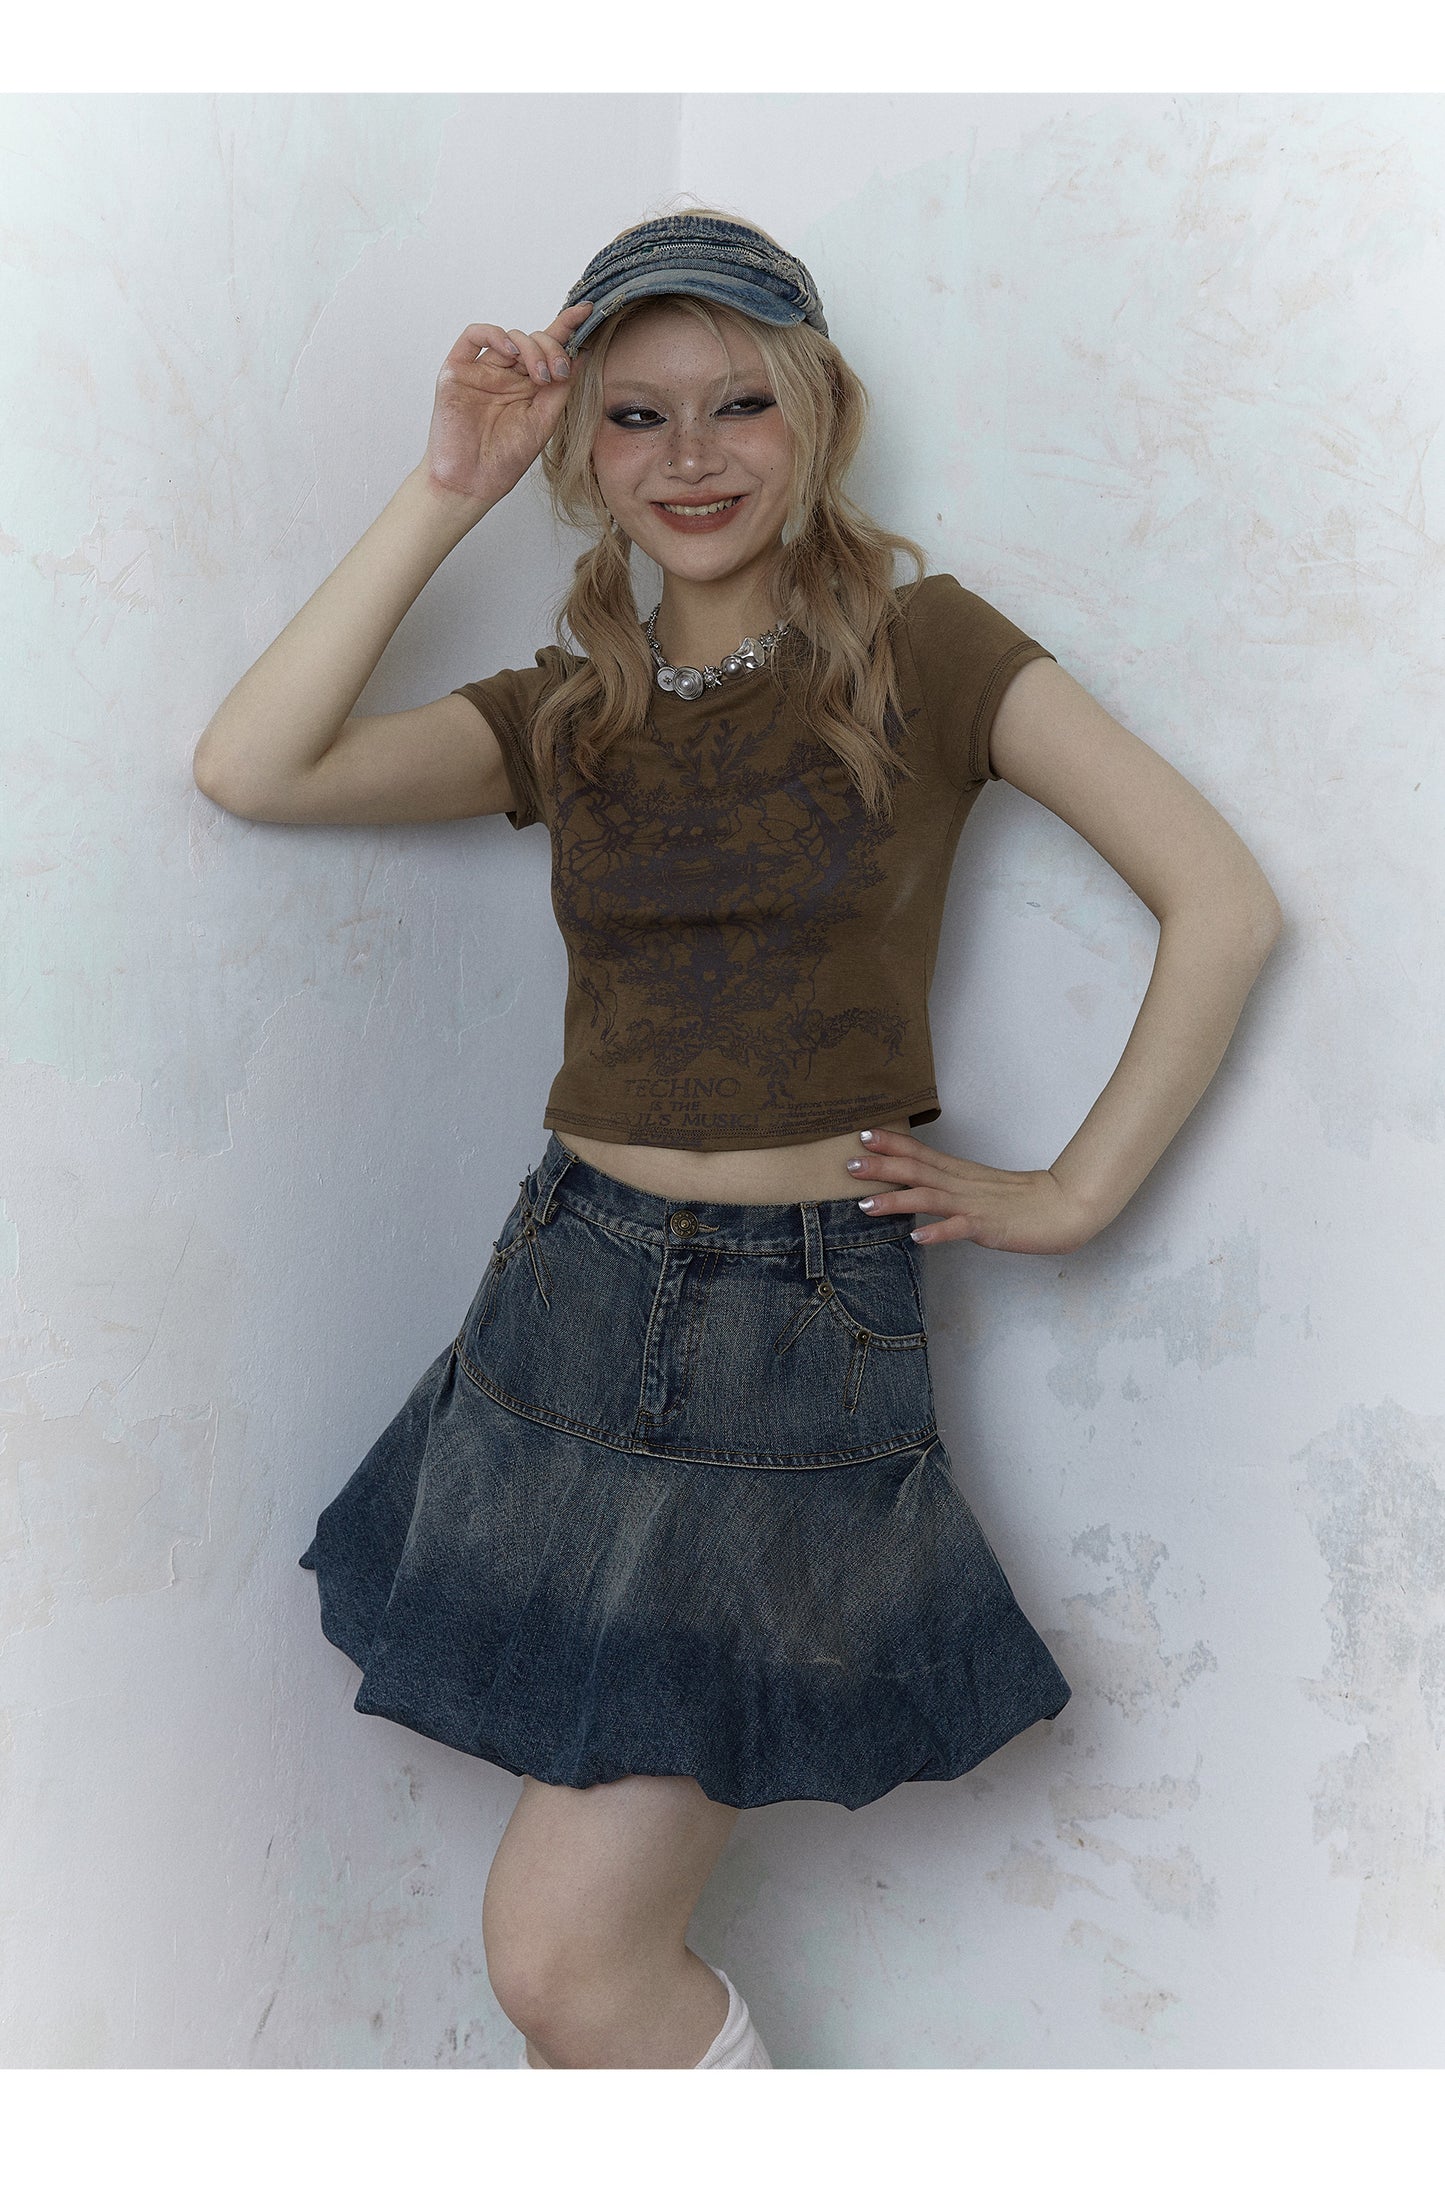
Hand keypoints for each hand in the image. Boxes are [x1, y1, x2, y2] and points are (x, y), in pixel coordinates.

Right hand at [420, 301, 595, 506]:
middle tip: (557, 374)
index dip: (567, 327)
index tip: (588, 311)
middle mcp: (506, 376)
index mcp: (528, 388)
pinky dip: (494, 334)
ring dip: (531, 348)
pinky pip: (473, 337)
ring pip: (511, 337)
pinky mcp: (457, 372)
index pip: (549, 350)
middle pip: (533, 341)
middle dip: (552, 349)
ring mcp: (482, 372)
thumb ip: (561, 390)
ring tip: (540, 375)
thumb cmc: (504, 461)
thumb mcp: (543, 423)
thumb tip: (581, 354)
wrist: (471, 483)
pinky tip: (510, 349)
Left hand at [843, 1127, 1103, 1253]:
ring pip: (929, 1198)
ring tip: (865, 1204)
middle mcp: (961, 1185)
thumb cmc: (1021, 1201)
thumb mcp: (979, 1187)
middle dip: (880, 1167)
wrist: (1063, 1207)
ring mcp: (974, 1205)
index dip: (891, 1144)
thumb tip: (920, 1184)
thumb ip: (949, 1184)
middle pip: (916, 1171)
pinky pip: (958, 1229)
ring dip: (896, 1199)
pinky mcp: (987, 1227)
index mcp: (960, 1173)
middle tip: (848, 1163)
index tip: (862, 1134)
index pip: (920, 1153)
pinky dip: (937, 1231)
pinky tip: (915, 1236)